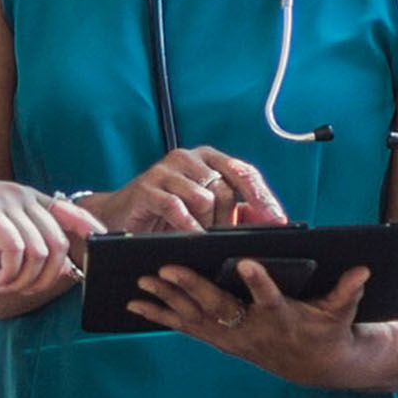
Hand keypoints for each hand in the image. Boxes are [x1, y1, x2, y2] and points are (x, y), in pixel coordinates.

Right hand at [0, 177, 97, 295]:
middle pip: (60, 242)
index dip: (90, 235)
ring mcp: (6, 201)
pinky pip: (16, 249)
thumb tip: (62, 268)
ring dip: (26, 279)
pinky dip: (11, 273)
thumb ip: (27, 245)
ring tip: (7, 285)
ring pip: (40, 250)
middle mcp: (22, 196)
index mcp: (28, 198)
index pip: (73, 214)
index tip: (92, 261)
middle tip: (26, 288)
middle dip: (48, 275)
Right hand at [91, 148, 288, 234]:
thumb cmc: (167, 214)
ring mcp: (166, 169)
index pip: (244, 172)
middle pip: (224, 188)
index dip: (263, 197)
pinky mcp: (147, 187)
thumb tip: (270, 221)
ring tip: (199, 236)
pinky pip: (175, 207)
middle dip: (228, 219)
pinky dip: (186, 226)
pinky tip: (188, 237)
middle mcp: (189, 158)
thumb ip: (236, 213)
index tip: (279, 221)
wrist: (119, 216)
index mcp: (208, 159)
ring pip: (203, 198)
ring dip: (205, 224)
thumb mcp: (205, 212)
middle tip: (224, 239)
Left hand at [128, 252, 373, 384]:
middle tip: (166, 268)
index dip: (259, 283)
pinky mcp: (219, 339)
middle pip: (218, 307)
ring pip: (194, 317)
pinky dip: (160, 315)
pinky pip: (185, 327)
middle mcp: (251, 330)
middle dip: (191, 287)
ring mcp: (231, 337)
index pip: (270, 299)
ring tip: (140, 283)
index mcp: (282, 317)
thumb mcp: (341, 311)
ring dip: (166, 301)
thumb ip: (349, 290)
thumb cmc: (327, 328)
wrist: (314, 365)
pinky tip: (135, 306)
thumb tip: (365, 269)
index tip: (247, 263)